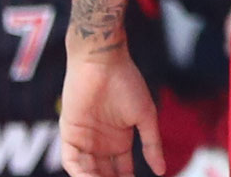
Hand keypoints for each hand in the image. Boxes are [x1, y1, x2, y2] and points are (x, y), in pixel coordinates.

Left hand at [61, 51, 164, 176]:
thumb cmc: (127, 83)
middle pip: (105, 173)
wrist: (102, 63)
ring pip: (88, 170)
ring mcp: (84, 140)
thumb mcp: (145, 116)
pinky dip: (81, 173)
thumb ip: (152, 144)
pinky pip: (72, 161)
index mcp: (119, 139)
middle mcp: (101, 143)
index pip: (122, 169)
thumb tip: (161, 170)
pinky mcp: (69, 135)